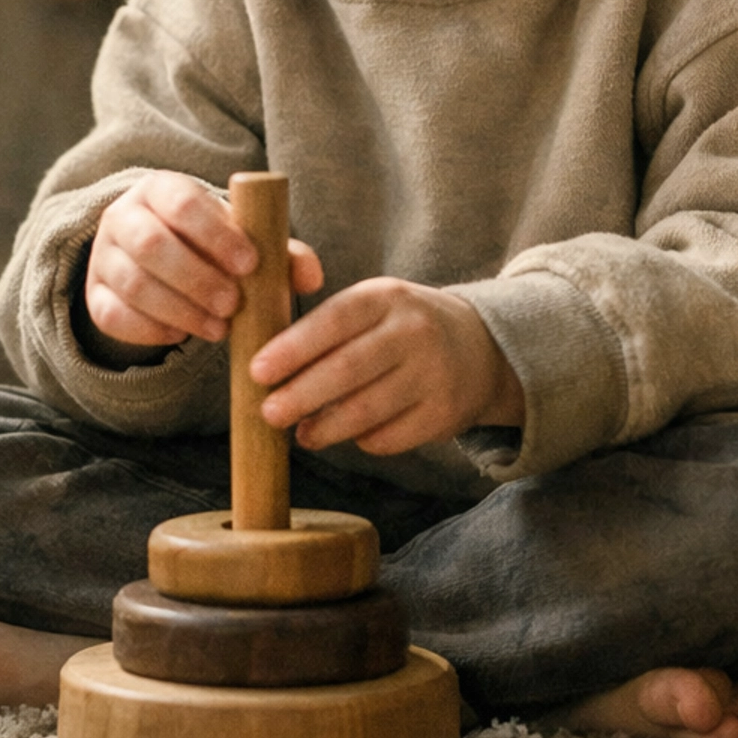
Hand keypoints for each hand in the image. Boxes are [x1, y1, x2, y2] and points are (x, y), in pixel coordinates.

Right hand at [85, 173, 323, 348]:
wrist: (158, 256)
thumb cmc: (211, 243)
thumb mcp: (242, 238)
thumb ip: (280, 252)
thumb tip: (313, 278)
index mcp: (162, 188)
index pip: (182, 202)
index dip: (215, 234)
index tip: (249, 264)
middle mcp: (124, 216)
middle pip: (150, 245)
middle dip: (196, 279)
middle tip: (233, 305)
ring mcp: (104, 256)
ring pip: (133, 283)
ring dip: (180, 309)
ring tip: (218, 328)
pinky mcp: (94, 295)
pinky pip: (112, 315)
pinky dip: (150, 329)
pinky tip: (181, 333)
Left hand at [250, 278, 525, 456]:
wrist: (480, 346)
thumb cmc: (402, 327)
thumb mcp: (373, 305)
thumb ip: (325, 325)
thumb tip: (264, 367)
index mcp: (386, 297)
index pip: (333, 321)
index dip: (292, 349)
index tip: (257, 372)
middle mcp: (414, 331)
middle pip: (347, 369)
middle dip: (300, 395)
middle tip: (269, 413)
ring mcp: (433, 374)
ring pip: (365, 410)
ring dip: (325, 428)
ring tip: (303, 434)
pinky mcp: (443, 413)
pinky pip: (388, 437)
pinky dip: (361, 441)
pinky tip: (350, 436)